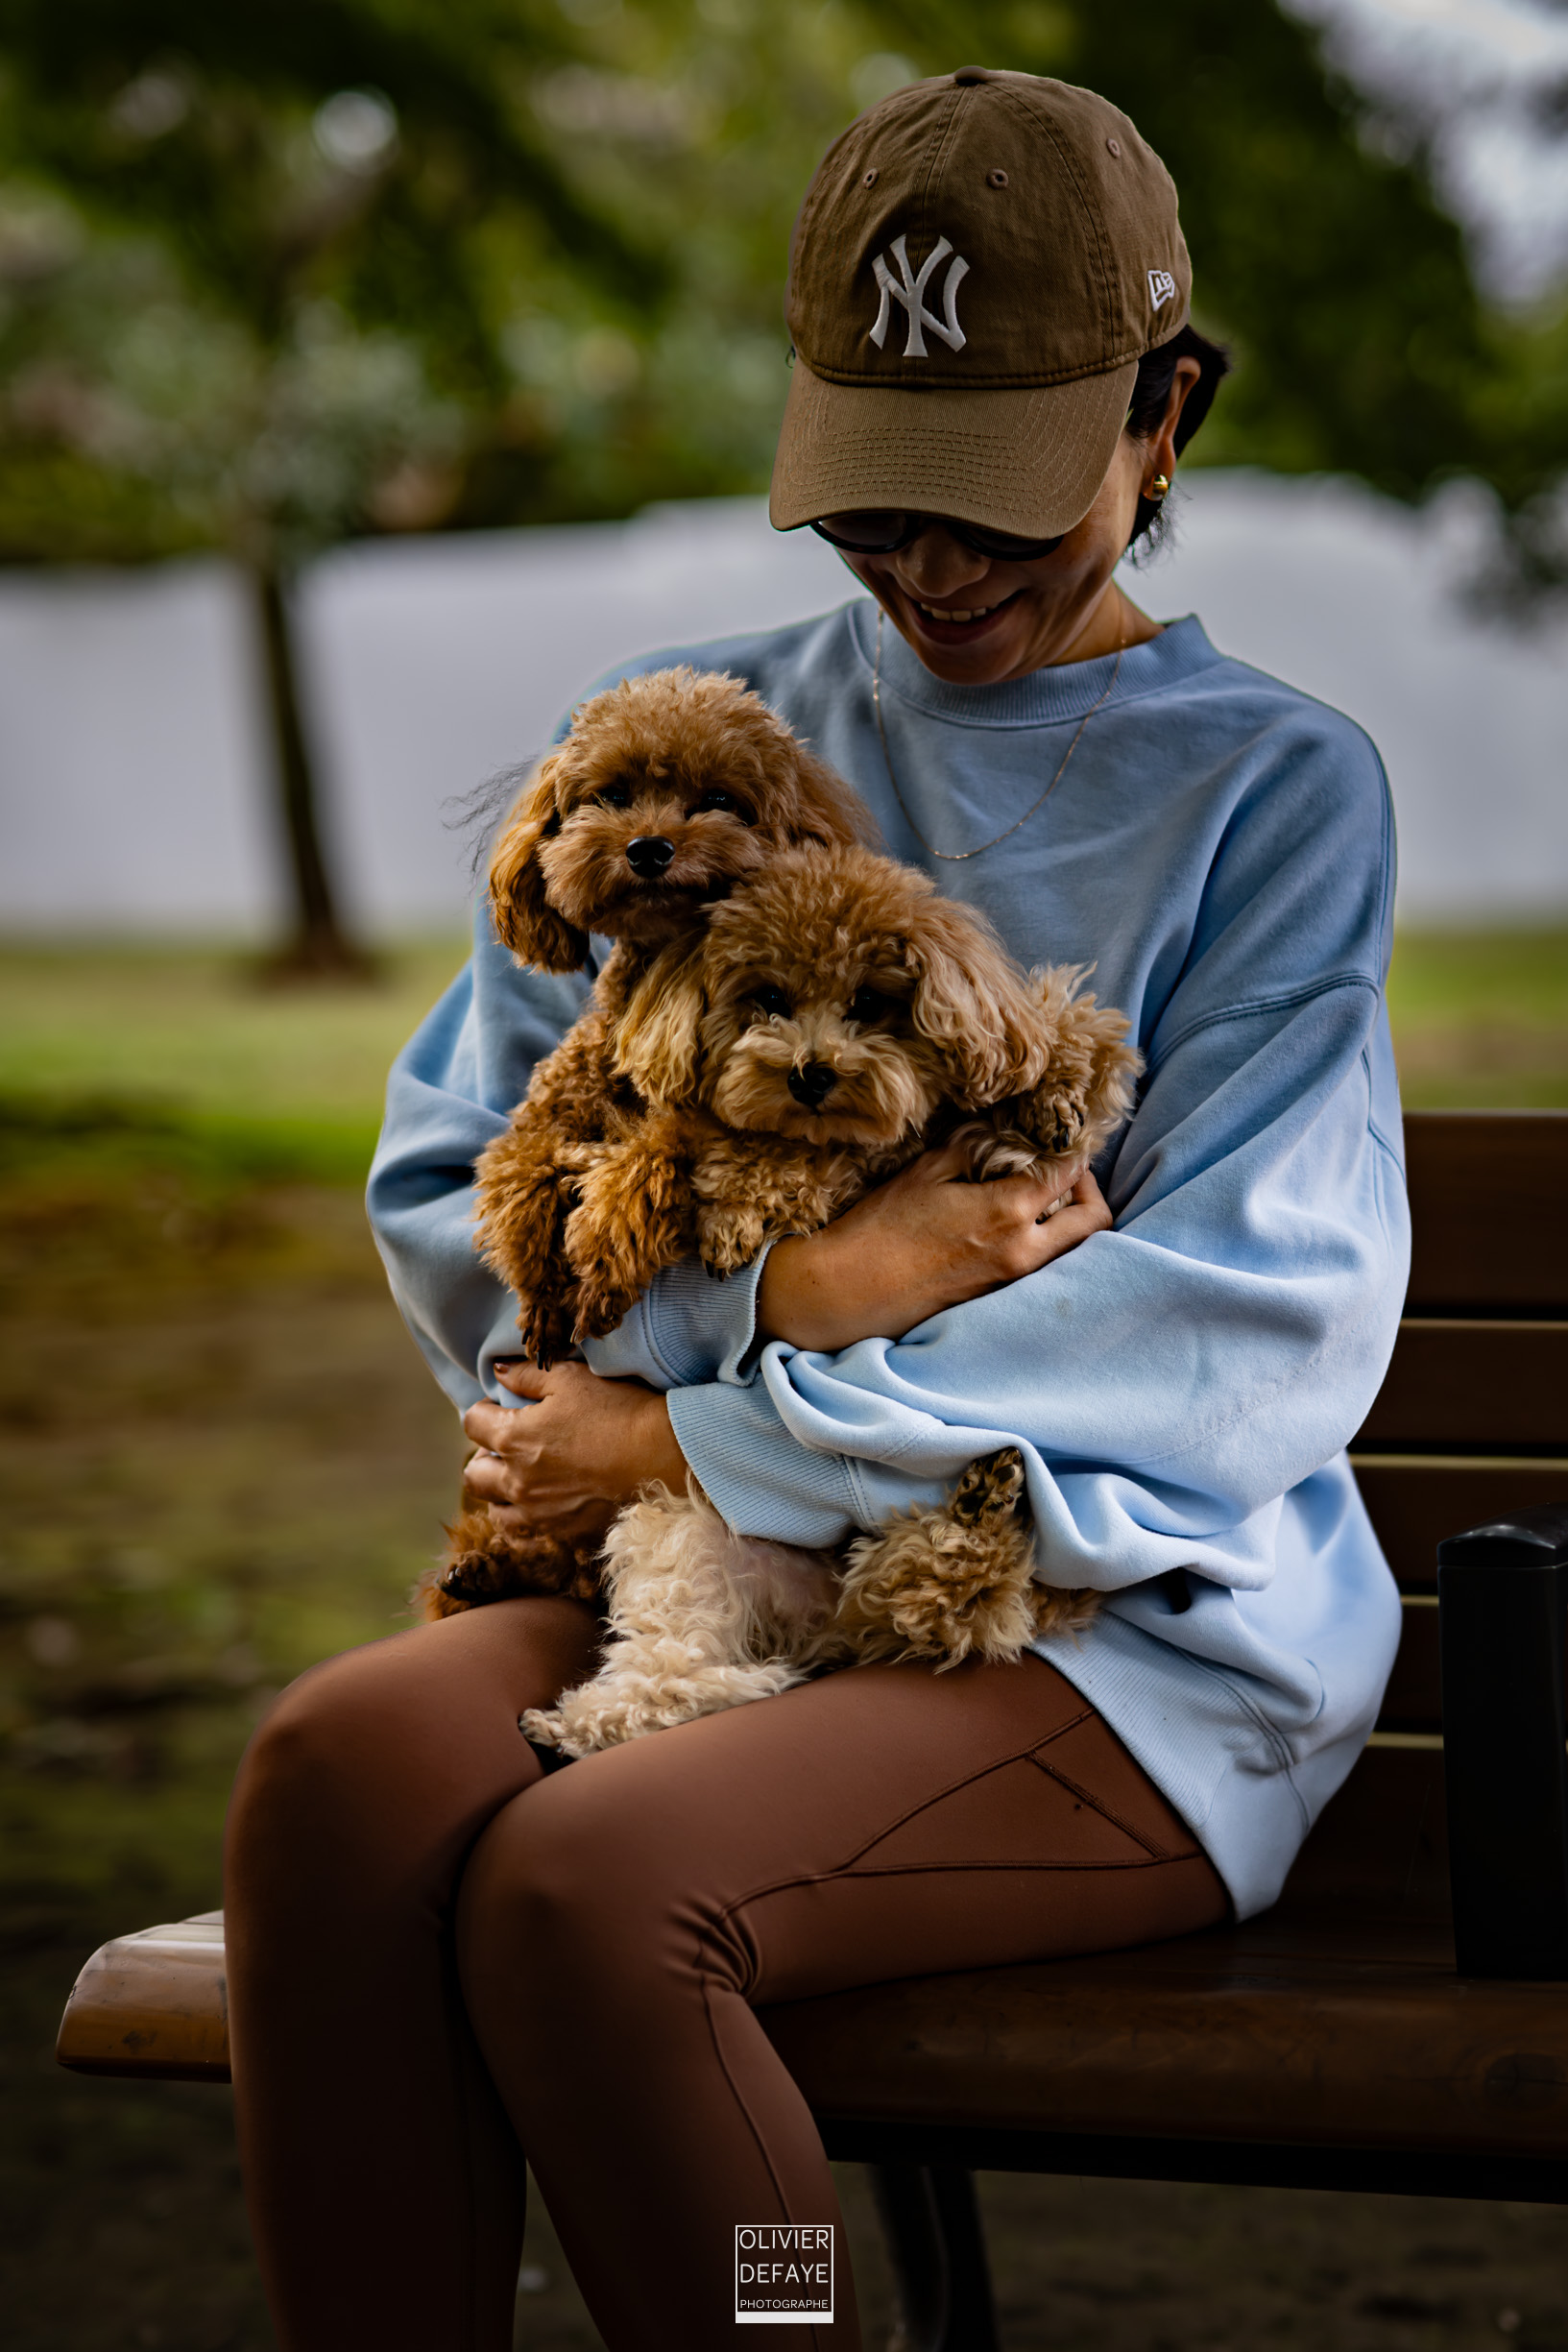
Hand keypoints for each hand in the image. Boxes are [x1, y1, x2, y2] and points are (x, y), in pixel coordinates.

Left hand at [461, 1361, 686, 1543]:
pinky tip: (544, 1501)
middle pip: (474, 1474)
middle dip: (483, 1456)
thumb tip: (499, 1373)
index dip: (484, 1410)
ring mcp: (538, 1512)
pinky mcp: (562, 1532)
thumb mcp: (570, 1379)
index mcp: (513, 1439)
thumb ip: (527, 1375)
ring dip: (501, 1491)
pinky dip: (526, 1516)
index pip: (473, 1423)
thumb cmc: (616, 1411)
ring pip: (495, 1509)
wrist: (660, 1456)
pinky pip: (526, 1531)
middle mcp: (517, 1481)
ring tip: (523, 1477)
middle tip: (507, 1445)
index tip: (502, 1406)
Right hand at [758, 1140, 1110, 1353]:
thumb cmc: (881, 1228)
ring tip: (1039, 1198)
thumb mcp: (925, 1172)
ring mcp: (1015, 1280)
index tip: (1059, 1136)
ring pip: (1075, 1247)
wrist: (850, 1292)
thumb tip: (1000, 1132)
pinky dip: (1046, 1242)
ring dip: (1070, 1219)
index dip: (1072, 1147)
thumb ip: (972, 1147)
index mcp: (1009, 1211)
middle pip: (1094, 1220)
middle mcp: (1024, 1250)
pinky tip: (1011, 1227)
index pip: (1070, 1172)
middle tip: (1063, 1171)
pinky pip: (1046, 1266)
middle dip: (1089, 1188)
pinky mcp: (999, 1298)